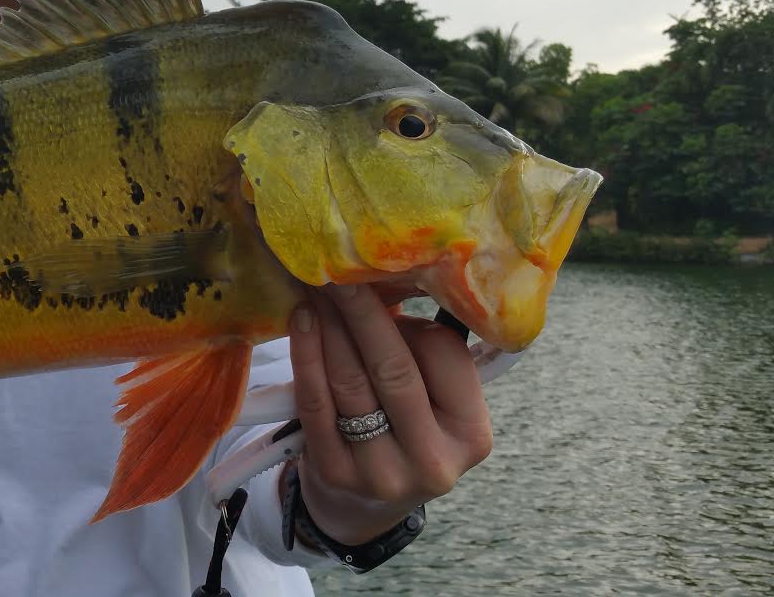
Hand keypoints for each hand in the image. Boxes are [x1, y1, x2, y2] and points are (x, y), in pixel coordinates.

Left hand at [285, 283, 493, 545]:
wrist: (364, 507)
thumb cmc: (405, 432)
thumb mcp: (435, 403)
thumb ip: (424, 349)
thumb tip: (389, 272)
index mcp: (471, 434)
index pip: (445, 356)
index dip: (411, 318)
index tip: (383, 286)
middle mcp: (432, 459)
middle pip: (394, 368)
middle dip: (363, 311)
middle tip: (339, 267)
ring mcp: (381, 472)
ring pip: (351, 382)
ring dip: (330, 327)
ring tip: (317, 289)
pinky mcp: (334, 473)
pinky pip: (316, 403)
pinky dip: (306, 356)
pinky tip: (301, 322)